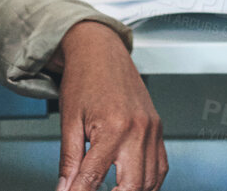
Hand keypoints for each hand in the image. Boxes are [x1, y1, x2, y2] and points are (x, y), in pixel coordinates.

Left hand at [55, 20, 165, 190]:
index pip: (94, 177)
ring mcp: (152, 128)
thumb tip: (65, 188)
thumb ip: (69, 160)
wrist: (100, 49)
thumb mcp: (69, 121)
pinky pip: (161, 164)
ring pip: (152, 179)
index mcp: (114, 126)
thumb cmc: (84, 78)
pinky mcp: (157, 127)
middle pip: (132, 185)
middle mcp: (138, 129)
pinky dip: (151, 182)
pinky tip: (137, 186)